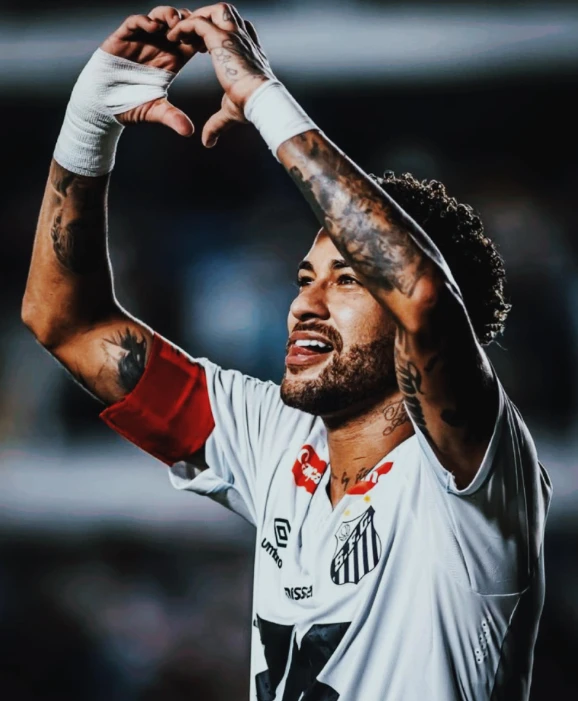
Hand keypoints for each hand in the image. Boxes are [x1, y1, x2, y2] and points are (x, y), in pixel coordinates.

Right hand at [101, 6, 201, 135]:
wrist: (101, 103)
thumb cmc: (129, 105)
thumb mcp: (154, 111)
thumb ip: (171, 117)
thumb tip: (188, 132)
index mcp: (171, 60)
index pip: (191, 42)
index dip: (200, 39)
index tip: (207, 43)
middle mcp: (158, 46)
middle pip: (178, 24)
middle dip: (188, 22)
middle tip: (194, 28)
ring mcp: (141, 39)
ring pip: (159, 17)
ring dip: (169, 16)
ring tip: (175, 24)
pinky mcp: (123, 36)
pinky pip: (135, 22)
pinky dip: (145, 20)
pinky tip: (153, 26)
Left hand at [166, 3, 274, 145]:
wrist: (262, 102)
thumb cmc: (253, 108)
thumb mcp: (231, 113)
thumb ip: (216, 123)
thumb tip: (207, 142)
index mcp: (250, 51)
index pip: (238, 30)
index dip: (221, 34)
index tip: (205, 48)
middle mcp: (244, 39)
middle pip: (226, 13)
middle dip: (208, 18)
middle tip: (192, 35)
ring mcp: (234, 36)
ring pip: (214, 10)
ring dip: (197, 17)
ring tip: (183, 32)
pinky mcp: (222, 39)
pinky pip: (198, 23)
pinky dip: (184, 27)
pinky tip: (174, 37)